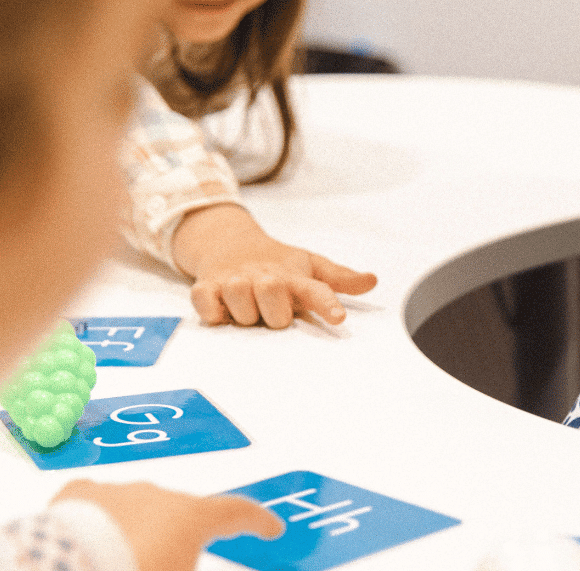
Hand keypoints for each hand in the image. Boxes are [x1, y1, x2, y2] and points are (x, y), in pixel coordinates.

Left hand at [52, 480, 283, 570]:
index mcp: (192, 517)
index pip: (237, 513)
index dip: (258, 522)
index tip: (272, 527)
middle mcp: (158, 495)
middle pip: (180, 516)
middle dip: (178, 541)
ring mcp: (118, 492)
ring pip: (137, 511)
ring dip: (137, 534)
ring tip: (120, 567)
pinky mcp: (79, 496)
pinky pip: (96, 506)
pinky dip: (98, 523)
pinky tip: (90, 544)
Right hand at [172, 204, 377, 328]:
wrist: (229, 243)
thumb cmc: (276, 263)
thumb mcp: (309, 266)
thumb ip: (339, 279)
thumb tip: (372, 280)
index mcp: (293, 276)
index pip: (316, 289)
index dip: (327, 304)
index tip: (338, 317)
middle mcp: (265, 277)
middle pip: (274, 300)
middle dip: (275, 312)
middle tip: (273, 309)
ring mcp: (234, 281)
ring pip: (241, 305)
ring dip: (245, 314)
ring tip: (248, 308)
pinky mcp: (207, 287)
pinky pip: (208, 304)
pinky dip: (213, 310)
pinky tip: (221, 308)